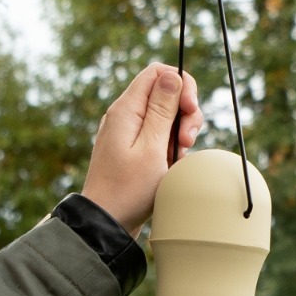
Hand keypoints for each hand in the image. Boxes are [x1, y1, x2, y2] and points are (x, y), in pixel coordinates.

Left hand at [81, 63, 203, 236]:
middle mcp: (123, 116)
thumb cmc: (128, 190)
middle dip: (184, 112)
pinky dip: (170, 146)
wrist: (105, 223)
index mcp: (125, 110)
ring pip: (164, 116)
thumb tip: (172, 75)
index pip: (157, 73)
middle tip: (186, 141)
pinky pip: (157, 135)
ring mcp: (127, 132)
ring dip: (179, 132)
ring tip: (178, 156)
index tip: (190, 109)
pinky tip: (171, 165)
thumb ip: (162, 109)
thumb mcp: (152, 147)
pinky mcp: (132, 148)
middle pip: (164, 93)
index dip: (181, 84)